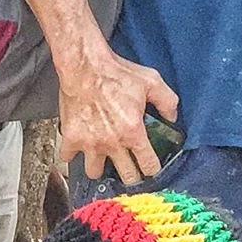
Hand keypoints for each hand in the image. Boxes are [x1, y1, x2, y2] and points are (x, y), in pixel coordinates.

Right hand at [55, 41, 179, 184]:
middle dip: (130, 175)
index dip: (152, 168)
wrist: (85, 66)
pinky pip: (68, 158)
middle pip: (125, 176)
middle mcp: (112, 143)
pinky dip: (71, 155)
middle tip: (130, 168)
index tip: (150, 168)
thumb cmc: (116, 72)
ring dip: (99, 168)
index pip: (148, 164)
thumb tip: (172, 117)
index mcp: (133, 132)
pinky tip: (77, 147)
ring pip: (94, 173)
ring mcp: (90, 144)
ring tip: (102, 159)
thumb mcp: (151, 81)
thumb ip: (167, 101)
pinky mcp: (71, 139)